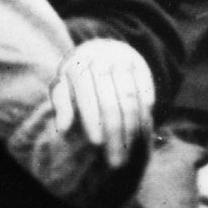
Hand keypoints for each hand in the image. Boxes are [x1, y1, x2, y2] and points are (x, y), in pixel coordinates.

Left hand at [49, 38, 154, 168]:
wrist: (100, 49)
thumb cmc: (76, 77)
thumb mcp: (63, 87)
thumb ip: (61, 106)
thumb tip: (62, 128)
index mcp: (78, 66)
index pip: (87, 97)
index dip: (92, 121)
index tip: (96, 144)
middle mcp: (101, 61)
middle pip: (110, 102)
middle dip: (113, 133)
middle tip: (115, 159)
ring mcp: (123, 61)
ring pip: (130, 98)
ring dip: (132, 127)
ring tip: (130, 149)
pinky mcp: (141, 64)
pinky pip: (146, 90)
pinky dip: (145, 110)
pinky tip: (144, 129)